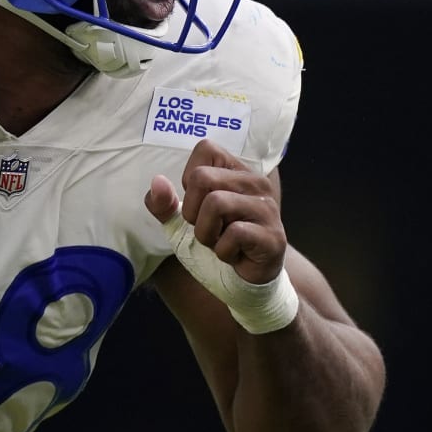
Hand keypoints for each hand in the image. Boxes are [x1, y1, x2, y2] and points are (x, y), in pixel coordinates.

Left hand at [144, 138, 286, 286]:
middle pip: (202, 177)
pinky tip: (234, 256)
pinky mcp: (273, 236)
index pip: (206, 149)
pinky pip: (233, 234)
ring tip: (220, 242)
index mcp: (235, 171)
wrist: (242, 283)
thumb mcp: (180, 225)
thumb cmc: (216, 244)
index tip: (200, 203)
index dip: (189, 180)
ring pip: (216, 203)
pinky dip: (223, 252)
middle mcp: (255, 182)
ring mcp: (267, 208)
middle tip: (209, 229)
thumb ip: (164, 204)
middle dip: (192, 213)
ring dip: (206, 234)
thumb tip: (157, 181)